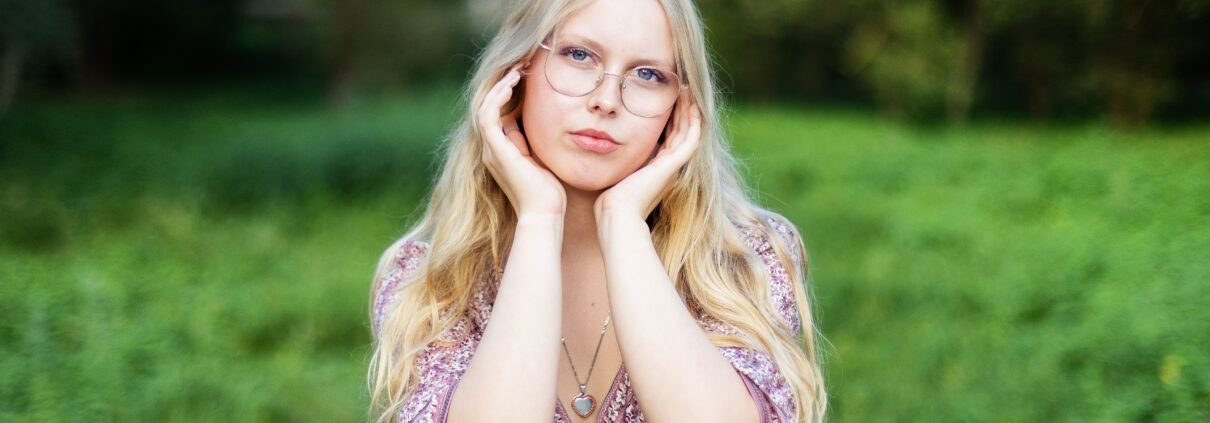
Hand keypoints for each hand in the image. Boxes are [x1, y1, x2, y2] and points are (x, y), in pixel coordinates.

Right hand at [478, 63, 566, 216]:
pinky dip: (497, 98)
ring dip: (499, 86)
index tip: (525, 76)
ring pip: (485, 108)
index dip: (507, 92)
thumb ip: (529, 142)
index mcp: (501, 151)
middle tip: (520, 66)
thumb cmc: (548, 191)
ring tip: (517, 70)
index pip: (496, 114)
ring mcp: (491, 151)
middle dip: (502, 84)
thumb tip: (527, 123)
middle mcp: (491, 150)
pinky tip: (511, 84)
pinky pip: (488, 117)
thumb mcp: (539, 158)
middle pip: (487, 107)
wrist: (544, 214)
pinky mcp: (496, 152)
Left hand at [594, 91, 701, 223]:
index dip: (671, 117)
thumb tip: (600, 142)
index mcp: (655, 167)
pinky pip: (690, 139)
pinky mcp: (673, 165)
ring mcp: (672, 166)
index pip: (668, 136)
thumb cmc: (609, 197)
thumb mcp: (615, 169)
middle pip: (681, 131)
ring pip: (689, 132)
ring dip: (689, 110)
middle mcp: (667, 166)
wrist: (616, 212)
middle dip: (682, 109)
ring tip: (688, 90)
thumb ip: (615, 157)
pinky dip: (693, 122)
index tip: (667, 98)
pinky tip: (692, 105)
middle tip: (682, 88)